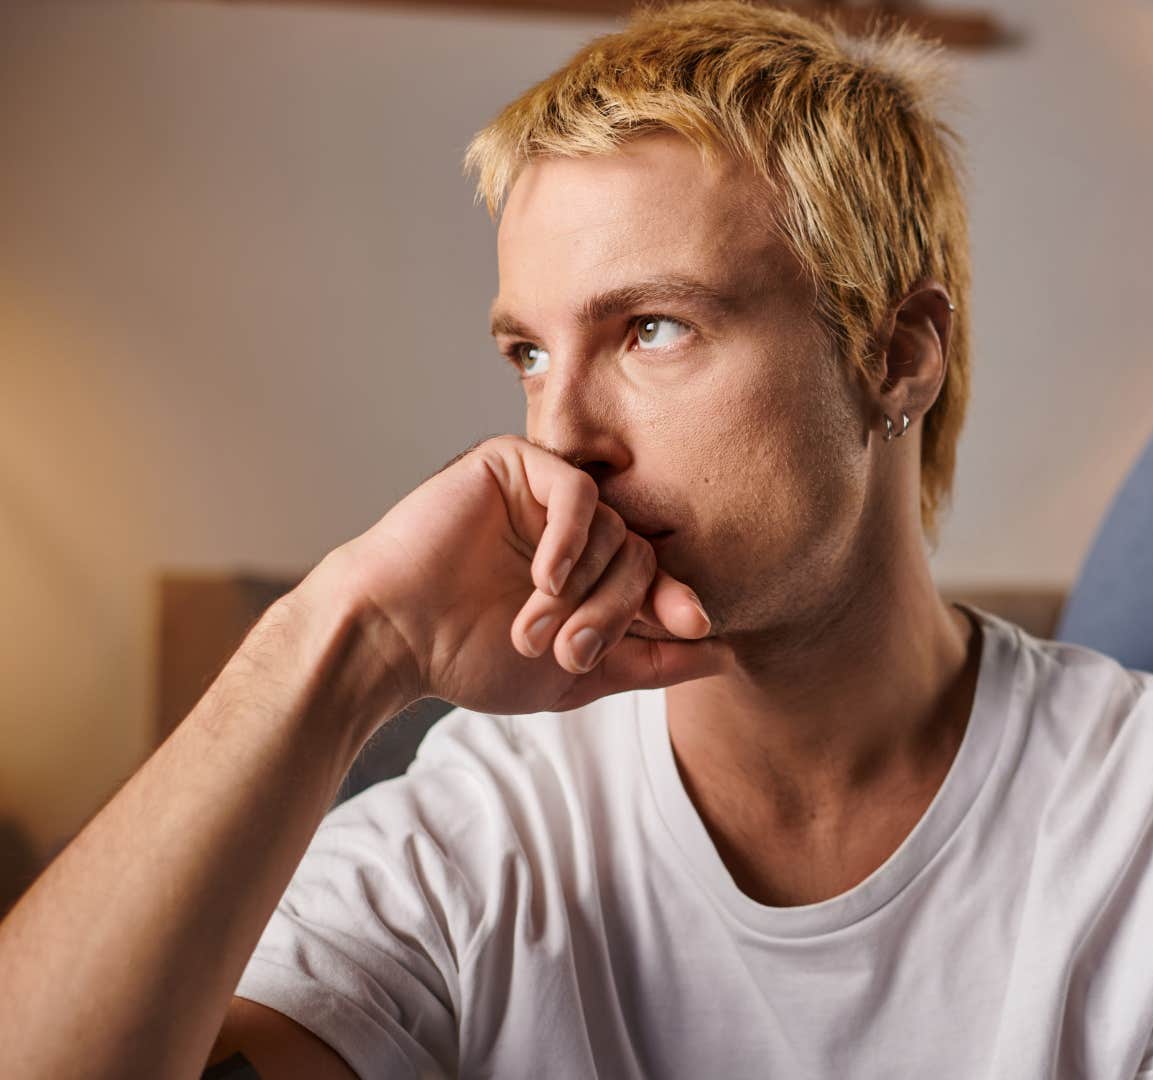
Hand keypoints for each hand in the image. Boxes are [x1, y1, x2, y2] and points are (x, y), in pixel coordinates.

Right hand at [317, 435, 725, 721]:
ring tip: (533, 628)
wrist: (393, 638)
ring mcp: (544, 492)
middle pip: (641, 552)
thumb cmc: (471, 657)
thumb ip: (650, 662)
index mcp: (591, 567)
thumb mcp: (577, 674)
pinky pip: (577, 491)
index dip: (678, 602)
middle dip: (616, 609)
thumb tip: (726, 655)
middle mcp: (573, 525)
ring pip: (613, 527)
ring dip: (582, 590)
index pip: (658, 575)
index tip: (694, 628)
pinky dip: (570, 540)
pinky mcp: (513, 463)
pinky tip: (543, 579)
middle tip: (571, 651)